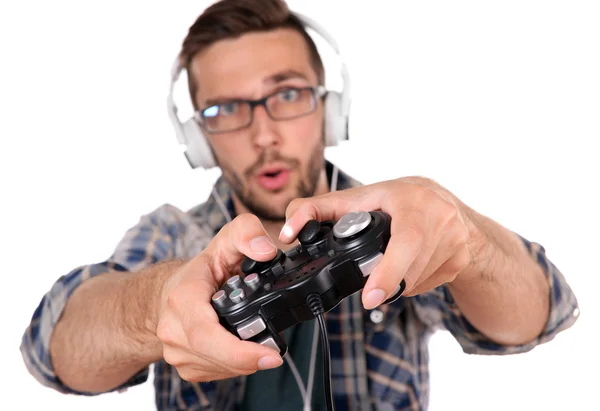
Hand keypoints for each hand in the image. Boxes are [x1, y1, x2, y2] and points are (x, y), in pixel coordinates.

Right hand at [156, 214, 283, 381]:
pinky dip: (233, 366)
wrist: (168, 292)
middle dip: (248, 360)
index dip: (237, 350)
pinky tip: (241, 350)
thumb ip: (247, 233)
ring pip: (217, 368)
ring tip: (260, 346)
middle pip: (214, 356)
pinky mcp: (184, 365)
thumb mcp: (226, 241)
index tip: (268, 354)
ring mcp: (175, 350)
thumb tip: (266, 250)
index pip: (205, 333)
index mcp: (182, 298)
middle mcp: (173, 328)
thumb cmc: (201, 270)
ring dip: (243, 363)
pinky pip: (214, 373)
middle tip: (275, 355)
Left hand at [280, 177, 475, 308]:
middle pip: (408, 270)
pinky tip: (410, 264)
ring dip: (398, 281)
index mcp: (412, 200)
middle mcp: (441, 218)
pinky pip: (430, 284)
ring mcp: (456, 240)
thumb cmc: (396, 199)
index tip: (370, 297)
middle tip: (372, 291)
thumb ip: (315, 210)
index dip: (388, 270)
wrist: (444, 201)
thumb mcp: (355, 197)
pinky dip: (413, 281)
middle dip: (387, 280)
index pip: (405, 241)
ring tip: (392, 262)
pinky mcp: (461, 258)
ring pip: (417, 281)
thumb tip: (287, 233)